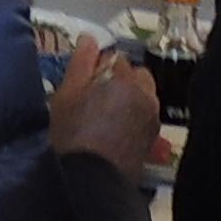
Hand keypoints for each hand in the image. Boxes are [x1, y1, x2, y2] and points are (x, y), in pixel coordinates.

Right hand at [48, 45, 164, 178]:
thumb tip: (89, 38)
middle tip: (95, 99)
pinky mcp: (153, 137)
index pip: (114, 59)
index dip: (97, 69)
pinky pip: (145, 114)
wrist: (90, 182)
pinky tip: (115, 129)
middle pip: (134, 75)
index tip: (84, 85)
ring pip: (143, 94)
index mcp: (124, 79)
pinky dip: (134, 115)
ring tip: (106, 114)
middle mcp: (145, 94)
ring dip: (129, 97)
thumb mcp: (67, 95)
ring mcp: (152, 116)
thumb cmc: (72, 136)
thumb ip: (81, 63)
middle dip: (119, 80)